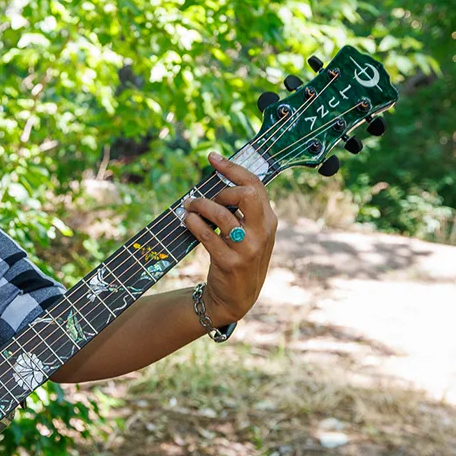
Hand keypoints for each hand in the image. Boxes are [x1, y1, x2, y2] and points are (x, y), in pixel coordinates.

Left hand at [182, 153, 277, 325]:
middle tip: (207, 199)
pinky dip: (194, 223)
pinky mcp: (230, 262)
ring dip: (200, 206)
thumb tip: (219, 181)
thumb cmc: (239, 257)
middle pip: (247, 194)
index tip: (212, 157)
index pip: (255, 185)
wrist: (236, 298)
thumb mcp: (250, 233)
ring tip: (189, 207)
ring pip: (222, 214)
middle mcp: (262, 232)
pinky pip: (208, 235)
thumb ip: (242, 211)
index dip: (232, 168)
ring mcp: (247, 248)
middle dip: (222, 190)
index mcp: (268, 220)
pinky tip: (187, 221)